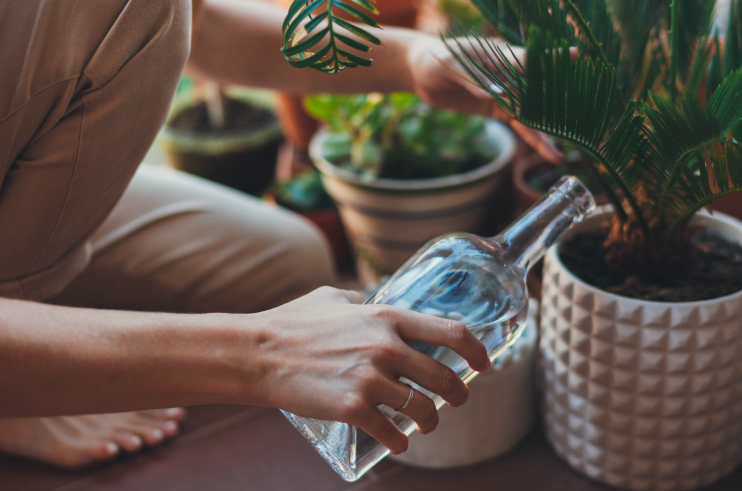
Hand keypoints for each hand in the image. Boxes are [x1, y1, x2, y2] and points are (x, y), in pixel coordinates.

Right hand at [250, 287, 490, 453]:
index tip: (484, 362)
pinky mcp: (353, 408)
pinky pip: (392, 432)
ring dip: (431, 421)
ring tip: (428, 424)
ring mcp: (371, 379)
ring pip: (423, 409)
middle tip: (458, 400)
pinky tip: (399, 444)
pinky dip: (400, 442)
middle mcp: (386, 346)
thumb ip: (358, 300)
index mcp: (386, 316)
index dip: (476, 350)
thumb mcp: (331, 297)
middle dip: (459, 393)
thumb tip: (369, 300)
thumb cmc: (291, 323)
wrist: (258, 353)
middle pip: (445, 377)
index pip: (451, 332)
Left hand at [407, 35, 563, 162]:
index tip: (576, 56)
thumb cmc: (438, 58)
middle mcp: (511, 74)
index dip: (552, 57)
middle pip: (540, 89)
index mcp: (502, 55)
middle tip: (586, 118)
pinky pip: (522, 125)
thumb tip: (491, 94)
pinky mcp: (501, 109)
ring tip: (563, 154)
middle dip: (562, 103)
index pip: (530, 57)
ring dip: (549, 132)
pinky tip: (551, 154)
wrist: (424, 72)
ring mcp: (508, 93)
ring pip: (534, 113)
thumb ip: (472, 78)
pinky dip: (536, 139)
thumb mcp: (451, 64)